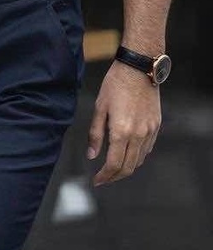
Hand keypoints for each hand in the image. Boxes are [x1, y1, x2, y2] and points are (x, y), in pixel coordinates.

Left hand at [86, 60, 161, 185]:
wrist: (139, 68)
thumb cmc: (115, 84)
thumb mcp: (99, 107)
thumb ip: (95, 133)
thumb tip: (92, 155)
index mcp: (121, 131)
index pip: (114, 164)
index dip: (104, 176)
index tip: (96, 181)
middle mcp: (138, 135)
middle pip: (128, 168)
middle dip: (115, 177)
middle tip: (103, 178)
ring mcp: (150, 131)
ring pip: (139, 160)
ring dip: (126, 167)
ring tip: (113, 166)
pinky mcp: (156, 126)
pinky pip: (147, 148)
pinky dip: (137, 155)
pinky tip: (127, 151)